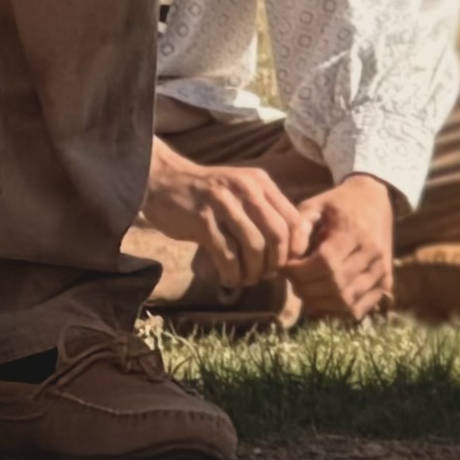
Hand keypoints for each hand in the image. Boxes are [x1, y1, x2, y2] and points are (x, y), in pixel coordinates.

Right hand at [141, 142, 305, 289]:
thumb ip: (262, 209)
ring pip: (253, 246)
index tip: (289, 263)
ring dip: (253, 270)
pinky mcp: (202, 221)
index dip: (294, 246)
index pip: (293, 218)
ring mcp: (224, 204)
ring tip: (247, 279)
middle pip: (277, 234)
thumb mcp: (241, 190)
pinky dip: (232, 272)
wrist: (164, 180)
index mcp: (261, 183)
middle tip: (267, 275)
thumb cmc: (207, 192)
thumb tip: (285, 246)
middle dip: (275, 261)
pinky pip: (226, 254)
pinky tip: (230, 279)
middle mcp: (247, 190)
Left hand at [287, 173, 399, 323]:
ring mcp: (382, 269)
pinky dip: (338, 312)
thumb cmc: (338, 203)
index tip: (286, 268)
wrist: (376, 199)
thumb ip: (299, 229)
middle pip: (335, 285)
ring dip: (319, 303)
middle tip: (293, 281)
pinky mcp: (386, 281)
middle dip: (306, 289)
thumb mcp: (314, 206)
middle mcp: (373, 252)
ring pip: (347, 301)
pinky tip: (324, 301)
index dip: (300, 272)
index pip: (325, 263)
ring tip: (306, 290)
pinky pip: (360, 308)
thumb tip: (288, 259)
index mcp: (355, 231)